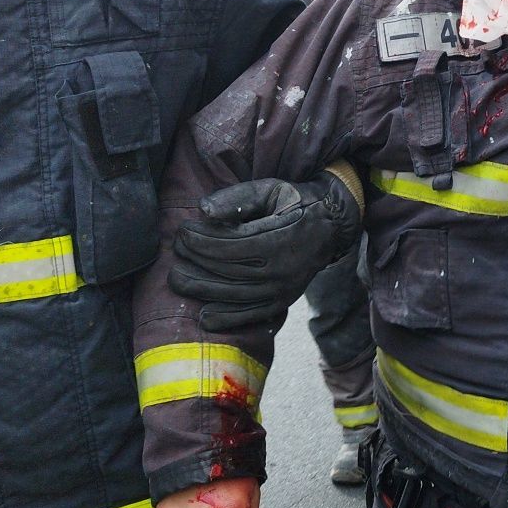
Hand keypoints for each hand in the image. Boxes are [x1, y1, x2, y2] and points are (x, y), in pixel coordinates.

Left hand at [170, 173, 361, 332]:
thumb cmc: (296, 202)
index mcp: (279, 239)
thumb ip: (238, 197)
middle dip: (195, 260)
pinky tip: (204, 316)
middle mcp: (282, 270)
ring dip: (201, 288)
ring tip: (176, 279)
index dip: (201, 240)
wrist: (331, 224)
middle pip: (228, 270)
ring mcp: (283, 290)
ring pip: (234, 295)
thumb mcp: (271, 189)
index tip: (182, 231)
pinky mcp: (282, 302)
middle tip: (176, 249)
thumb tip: (203, 210)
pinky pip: (251, 315)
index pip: (230, 245)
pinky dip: (227, 319)